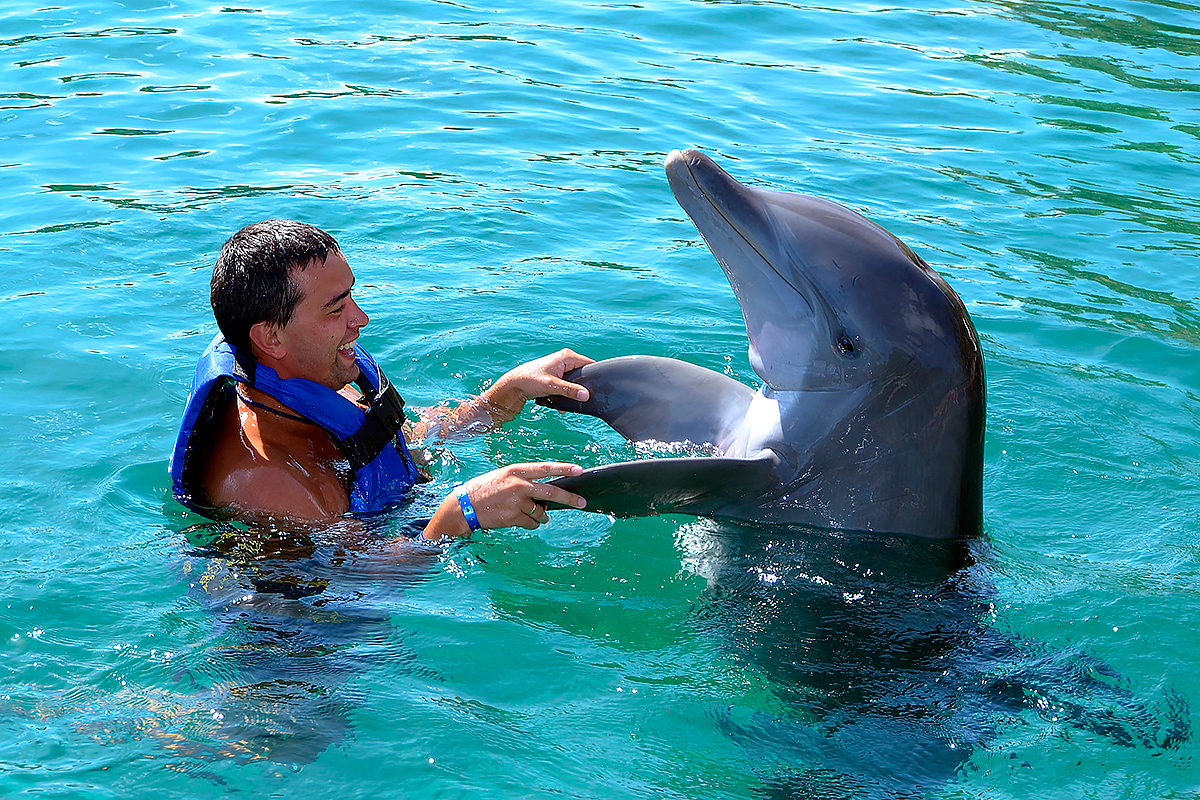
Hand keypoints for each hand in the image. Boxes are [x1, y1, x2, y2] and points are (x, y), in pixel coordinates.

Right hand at [422, 462, 587, 538]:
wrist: (463, 506)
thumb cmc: (484, 490)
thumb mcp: (504, 478)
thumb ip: (524, 482)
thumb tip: (546, 495)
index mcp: (516, 471)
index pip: (546, 468)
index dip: (564, 469)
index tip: (580, 470)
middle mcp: (518, 484)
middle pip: (551, 491)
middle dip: (569, 498)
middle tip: (582, 503)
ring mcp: (516, 501)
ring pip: (541, 511)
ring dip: (541, 515)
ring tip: (530, 513)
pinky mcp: (513, 517)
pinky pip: (531, 523)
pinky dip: (530, 523)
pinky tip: (518, 519)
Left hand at [482, 349, 594, 421]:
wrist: (513, 386)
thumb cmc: (529, 380)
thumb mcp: (552, 386)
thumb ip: (570, 390)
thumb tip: (586, 395)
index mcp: (567, 356)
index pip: (590, 364)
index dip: (594, 376)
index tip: (596, 390)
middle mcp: (565, 360)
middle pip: (583, 374)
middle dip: (581, 388)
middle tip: (580, 400)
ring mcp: (560, 368)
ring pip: (575, 382)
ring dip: (572, 394)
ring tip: (567, 404)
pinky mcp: (556, 376)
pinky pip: (567, 385)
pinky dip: (566, 395)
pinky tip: (561, 405)